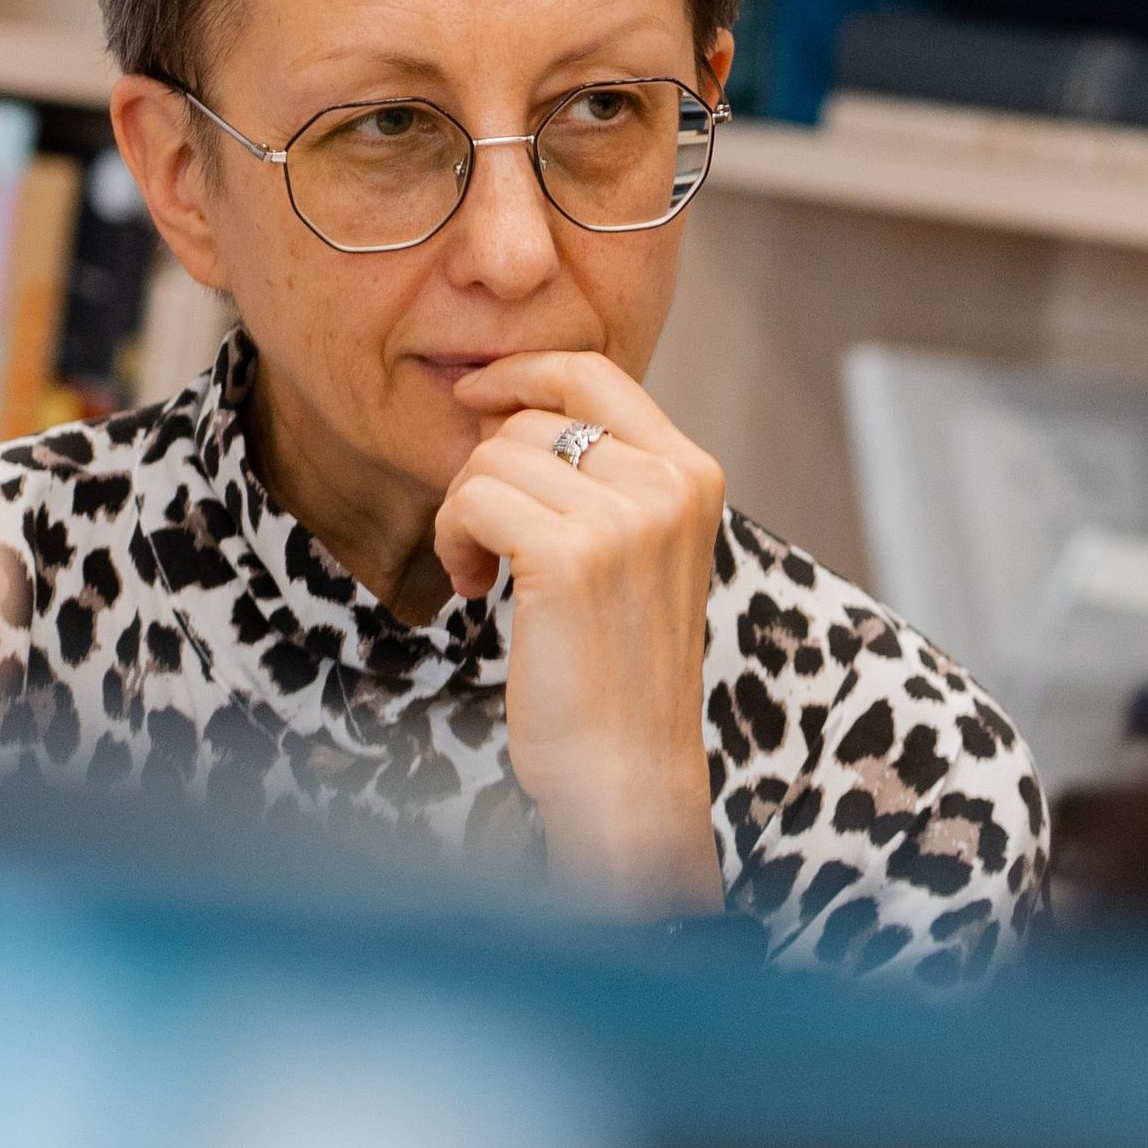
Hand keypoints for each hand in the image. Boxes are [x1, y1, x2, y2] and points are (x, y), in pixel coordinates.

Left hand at [437, 353, 724, 912]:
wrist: (629, 773)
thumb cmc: (619, 674)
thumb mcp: (637, 554)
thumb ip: (604, 479)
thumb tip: (509, 412)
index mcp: (693, 474)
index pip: (594, 373)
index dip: (521, 374)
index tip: (475, 399)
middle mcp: (669, 483)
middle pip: (527, 422)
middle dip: (484, 476)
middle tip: (486, 545)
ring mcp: (625, 516)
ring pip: (490, 461)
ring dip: (463, 516)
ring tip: (484, 575)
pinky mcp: (571, 555)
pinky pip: (473, 501)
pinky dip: (454, 540)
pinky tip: (476, 587)